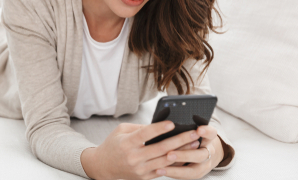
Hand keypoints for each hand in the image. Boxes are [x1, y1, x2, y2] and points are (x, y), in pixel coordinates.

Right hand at [81, 120, 210, 179]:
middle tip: (193, 133)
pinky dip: (175, 164)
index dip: (159, 129)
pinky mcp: (143, 177)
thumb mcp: (121, 130)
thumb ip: (139, 128)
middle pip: (160, 148)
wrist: (102, 166)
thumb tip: (160, 124)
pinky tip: (185, 156)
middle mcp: (134, 157)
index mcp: (127, 143)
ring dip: (182, 152)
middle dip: (179, 140)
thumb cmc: (113, 144)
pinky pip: (163, 170)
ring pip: (165, 161)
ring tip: (194, 144)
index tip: (172, 123)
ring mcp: (139, 169)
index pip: (145, 135)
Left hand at [155, 125, 224, 178]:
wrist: (206, 150)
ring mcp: (205, 165)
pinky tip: (160, 170)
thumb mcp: (193, 127)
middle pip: (201, 155)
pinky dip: (173, 173)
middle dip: (185, 155)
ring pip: (195, 169)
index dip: (206, 132)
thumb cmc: (194, 134)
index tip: (198, 129)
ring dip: (177, 168)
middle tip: (169, 154)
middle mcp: (209, 152)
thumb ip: (185, 124)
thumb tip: (167, 116)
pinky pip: (186, 176)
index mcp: (209, 137)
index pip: (211, 133)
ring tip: (162, 165)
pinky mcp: (198, 173)